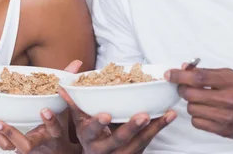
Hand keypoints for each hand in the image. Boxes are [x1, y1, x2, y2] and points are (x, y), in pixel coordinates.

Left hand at [0, 60, 83, 153]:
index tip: (44, 109)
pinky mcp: (14, 146)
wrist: (56, 152)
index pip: (55, 128)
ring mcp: (25, 146)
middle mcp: (39, 142)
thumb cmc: (61, 127)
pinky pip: (0, 142)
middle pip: (25, 144)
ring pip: (9, 146)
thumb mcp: (67, 108)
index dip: (50, 120)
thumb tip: (77, 63)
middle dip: (11, 133)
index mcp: (54, 133)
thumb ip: (69, 85)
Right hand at [60, 88, 176, 153]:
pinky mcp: (136, 152)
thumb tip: (62, 86)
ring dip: (154, 127)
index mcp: (89, 137)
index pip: (91, 131)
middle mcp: (105, 149)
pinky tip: (169, 115)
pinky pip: (149, 141)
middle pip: (119, 139)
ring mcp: (122, 153)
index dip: (98, 124)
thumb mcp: (78, 123)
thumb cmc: (89, 136)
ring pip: (139, 142)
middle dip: (131, 127)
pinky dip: (160, 127)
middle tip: (143, 115)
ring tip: (167, 114)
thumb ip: (73, 105)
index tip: (106, 115)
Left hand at [165, 67, 232, 139]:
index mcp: (231, 82)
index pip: (198, 77)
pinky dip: (197, 116)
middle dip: (183, 89)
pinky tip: (206, 111)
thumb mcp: (232, 74)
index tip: (169, 74)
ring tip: (201, 100)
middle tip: (185, 87)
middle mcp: (229, 100)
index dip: (179, 75)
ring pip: (192, 109)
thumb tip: (185, 68)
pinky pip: (197, 123)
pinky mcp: (224, 130)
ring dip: (191, 103)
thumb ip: (208, 71)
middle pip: (191, 94)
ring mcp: (227, 117)